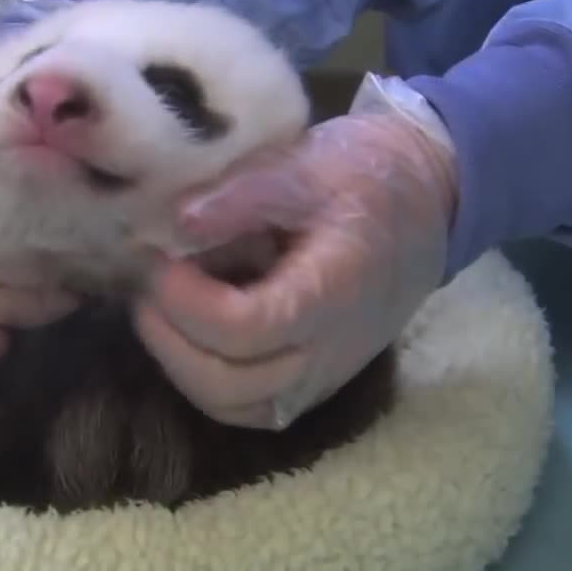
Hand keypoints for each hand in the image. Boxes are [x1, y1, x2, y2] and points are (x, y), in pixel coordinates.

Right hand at [0, 101, 79, 372]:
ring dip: (23, 304)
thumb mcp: (34, 88)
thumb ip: (45, 102)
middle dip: (31, 265)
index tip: (68, 196)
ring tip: (73, 288)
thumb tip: (66, 107)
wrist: (15, 121)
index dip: (7, 203)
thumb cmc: (26, 108)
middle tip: (90, 256)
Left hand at [133, 74, 458, 429]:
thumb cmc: (364, 176)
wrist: (426, 203)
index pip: (246, 328)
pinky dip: (204, 380)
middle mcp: (330, 348)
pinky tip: (186, 332)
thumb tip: (174, 223)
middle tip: (145, 282)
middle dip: (169, 338)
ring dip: (180, 364)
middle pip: (231, 383)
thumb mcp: (305, 163)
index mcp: (334, 290)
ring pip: (234, 406)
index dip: (186, 300)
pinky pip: (249, 406)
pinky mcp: (312, 382)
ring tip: (159, 306)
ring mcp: (323, 374)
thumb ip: (240, 193)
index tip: (156, 257)